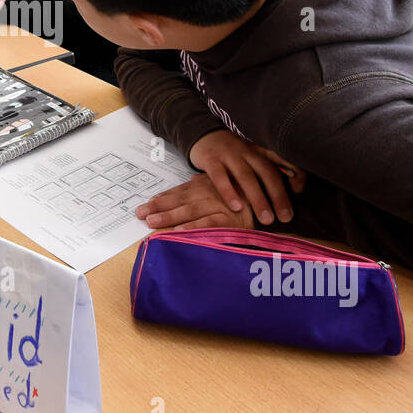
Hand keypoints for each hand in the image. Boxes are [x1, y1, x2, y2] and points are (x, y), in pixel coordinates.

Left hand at [136, 173, 253, 229]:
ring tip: (153, 222)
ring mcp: (219, 206)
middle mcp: (210, 194)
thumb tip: (190, 182)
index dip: (161, 199)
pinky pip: (209, 224)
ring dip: (170, 216)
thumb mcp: (222, 184)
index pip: (179, 193)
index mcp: (206, 186)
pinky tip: (180, 231)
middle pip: (179, 201)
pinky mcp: (230, 219)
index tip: (145, 206)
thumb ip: (204, 184)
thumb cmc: (245, 194)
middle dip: (159, 208)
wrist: (272, 200)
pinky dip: (194, 228)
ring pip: (190, 211)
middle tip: (141, 215)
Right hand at [186, 129, 305, 225]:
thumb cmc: (233, 151)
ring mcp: (228, 154)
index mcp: (260, 148)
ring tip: (266, 219)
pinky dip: (228, 192)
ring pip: (246, 177)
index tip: (299, 191)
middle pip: (267, 172)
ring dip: (258, 199)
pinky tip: (237, 207)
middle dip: (278, 196)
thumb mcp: (253, 153)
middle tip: (286, 218)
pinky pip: (220, 176)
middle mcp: (247, 150)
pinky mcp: (210, 159)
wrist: (202, 134)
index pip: (283, 158)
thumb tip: (298, 187)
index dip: (294, 172)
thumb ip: (271, 166)